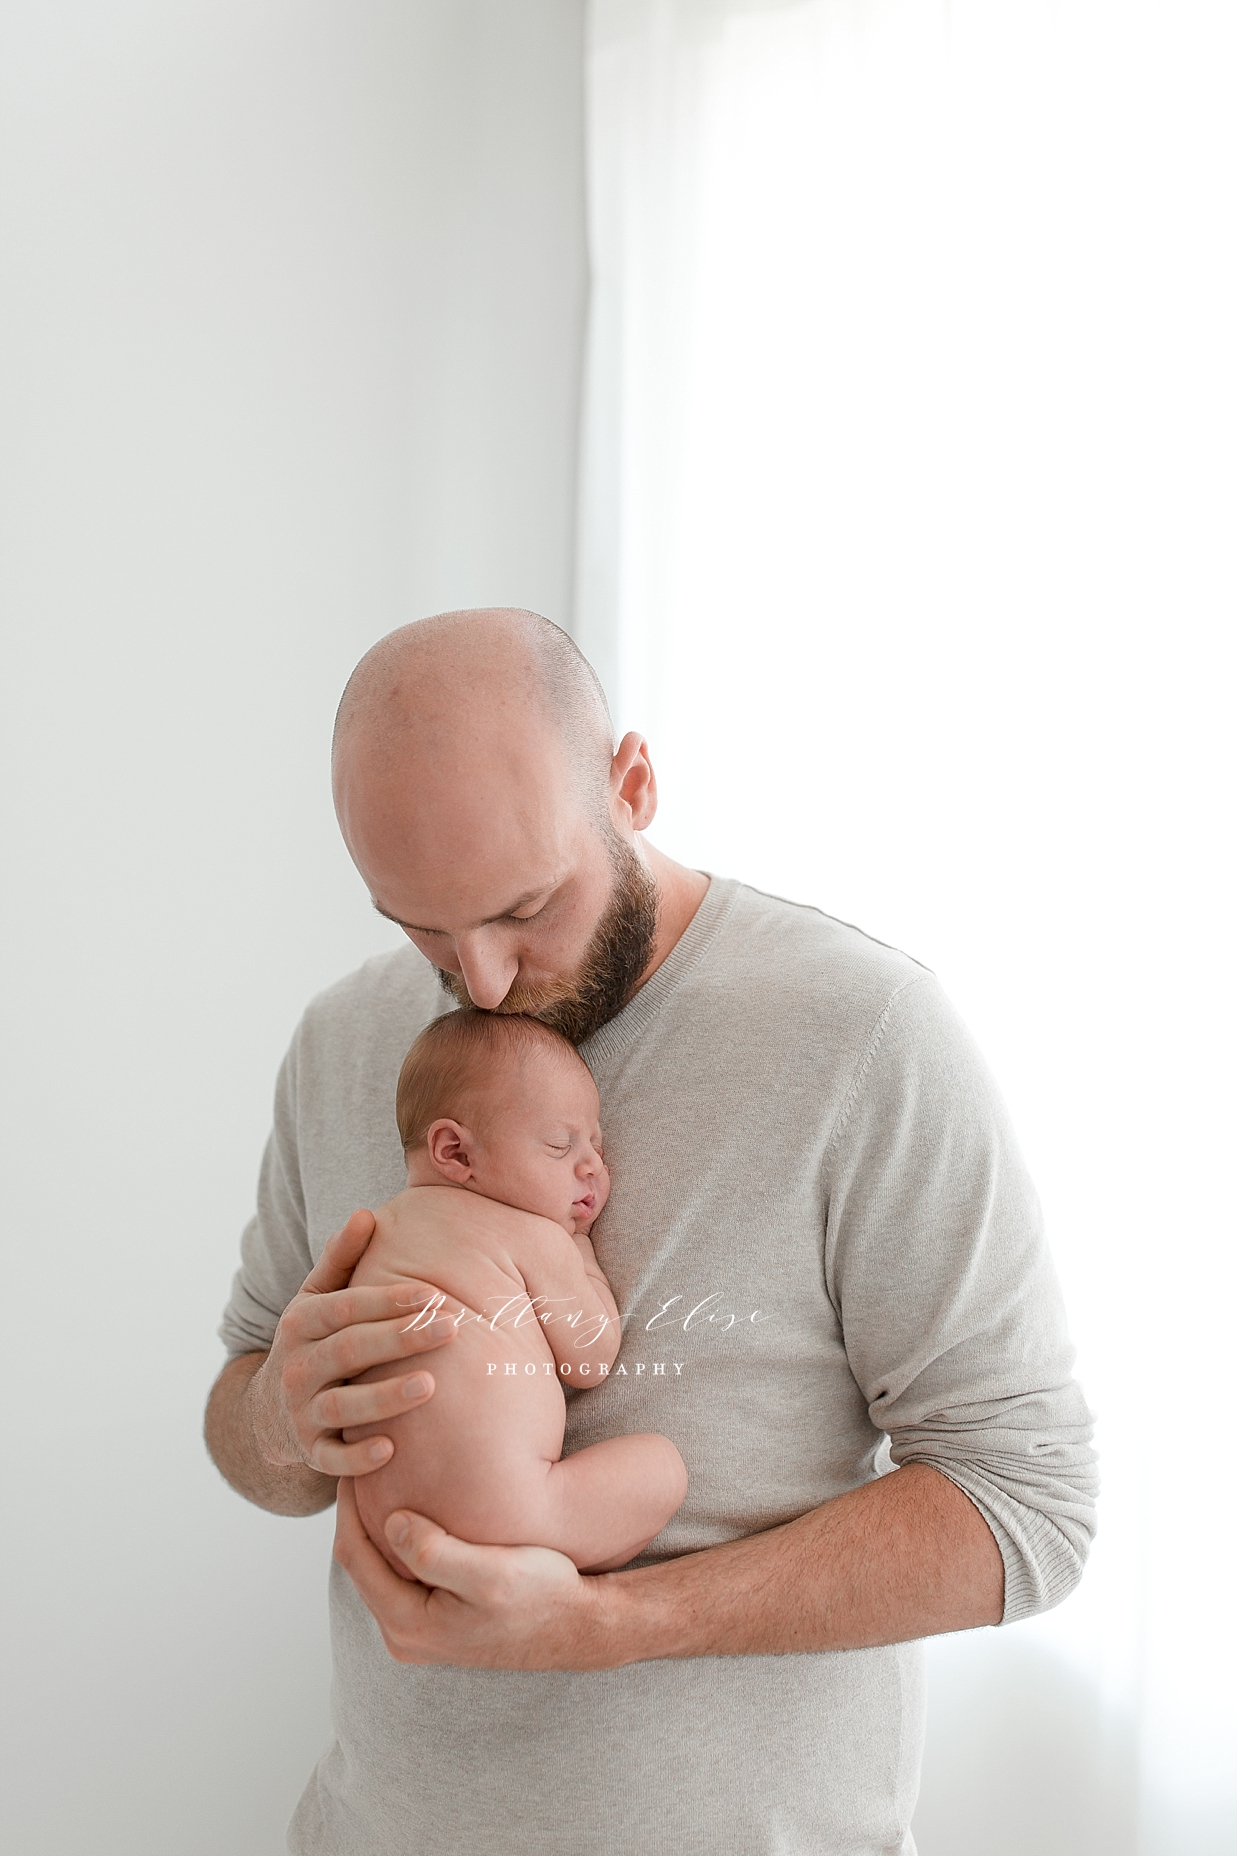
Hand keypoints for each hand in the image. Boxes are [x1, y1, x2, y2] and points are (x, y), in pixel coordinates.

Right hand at [247, 1209, 455, 1478]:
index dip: (388, 1300)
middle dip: (400, 1339)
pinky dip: (357, 1458)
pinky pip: (332, 1459)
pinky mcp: (310, 1452)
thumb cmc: (313, 1342)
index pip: (346, 1307)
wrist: (267, 1412)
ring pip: (341, 1406)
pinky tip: (391, 1450)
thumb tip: (366, 1214)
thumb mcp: (315, 1298)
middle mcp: (297, 1366)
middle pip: (349, 1351)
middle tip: (452, 1328)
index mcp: (301, 1322)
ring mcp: (301, 1412)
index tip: (434, 1294)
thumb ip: (341, 1259)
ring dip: (384, 1398)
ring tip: (430, 1386)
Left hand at [333, 1477, 609, 1669]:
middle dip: (356, 1513)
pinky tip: (412, 1507)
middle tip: (359, 1462)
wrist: (578, 1629)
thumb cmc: (541, 1596)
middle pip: (359, 1562)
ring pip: (377, 1568)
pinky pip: (399, 1575)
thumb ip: (436, 1552)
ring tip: (378, 1478)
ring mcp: (419, 1631)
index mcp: (408, 1624)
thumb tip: (390, 1521)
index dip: (348, 1506)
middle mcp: (404, 1634)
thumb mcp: (491, 1572)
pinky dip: (398, 1540)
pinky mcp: (436, 1621)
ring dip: (375, 1525)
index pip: (355, 1555)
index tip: (353, 1462)